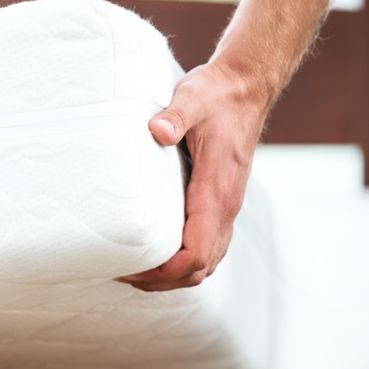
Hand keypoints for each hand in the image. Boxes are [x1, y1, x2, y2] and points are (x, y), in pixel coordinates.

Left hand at [120, 61, 270, 290]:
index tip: (132, 270)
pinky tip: (159, 255)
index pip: (194, 252)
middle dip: (162, 281)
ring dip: (174, 276)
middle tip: (123, 275)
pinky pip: (209, 247)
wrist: (246, 88)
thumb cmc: (216, 95)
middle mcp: (226, 206)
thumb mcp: (193, 99)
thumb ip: (176, 115)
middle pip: (199, 268)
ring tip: (136, 272)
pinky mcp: (222, 202)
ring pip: (206, 262)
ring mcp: (227, 207)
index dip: (164, 271)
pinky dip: (185, 262)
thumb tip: (157, 129)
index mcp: (216, 191)